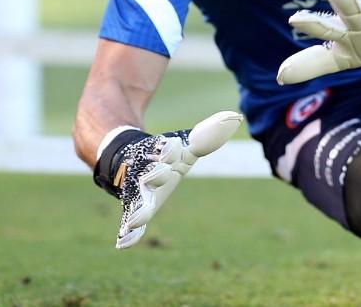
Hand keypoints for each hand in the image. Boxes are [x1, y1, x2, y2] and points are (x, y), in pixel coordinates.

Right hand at [93, 111, 242, 248]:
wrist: (130, 161)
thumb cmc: (166, 154)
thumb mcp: (187, 145)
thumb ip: (209, 134)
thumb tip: (236, 117)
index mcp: (162, 155)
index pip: (167, 150)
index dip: (170, 149)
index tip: (172, 148)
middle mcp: (148, 173)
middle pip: (152, 174)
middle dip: (156, 174)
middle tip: (160, 173)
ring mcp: (138, 192)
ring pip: (138, 200)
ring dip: (139, 209)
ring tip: (135, 221)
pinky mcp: (132, 208)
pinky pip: (127, 222)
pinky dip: (126, 233)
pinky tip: (124, 243)